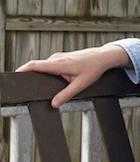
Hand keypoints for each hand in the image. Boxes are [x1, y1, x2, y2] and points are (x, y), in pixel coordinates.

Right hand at [16, 45, 130, 107]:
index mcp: (58, 64)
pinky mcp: (60, 58)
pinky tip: (50, 79)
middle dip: (28, 75)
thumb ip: (66, 95)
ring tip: (38, 85)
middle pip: (35, 66)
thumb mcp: (80, 85)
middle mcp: (55, 58)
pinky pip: (48, 65)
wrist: (102, 57)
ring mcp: (57, 57)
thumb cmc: (93, 69)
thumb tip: (54, 104)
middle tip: (23, 87)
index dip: (22, 70)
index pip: (34, 65)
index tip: (14, 76)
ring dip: (40, 75)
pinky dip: (46, 72)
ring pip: (43, 67)